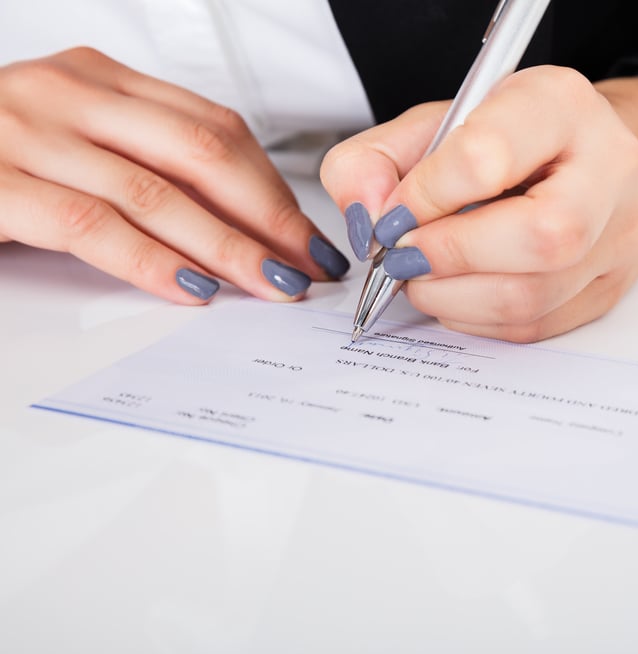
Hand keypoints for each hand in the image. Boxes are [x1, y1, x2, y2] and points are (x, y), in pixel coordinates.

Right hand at [0, 47, 348, 302]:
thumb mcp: (78, 142)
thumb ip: (147, 165)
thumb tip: (244, 225)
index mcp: (98, 78)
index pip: (216, 128)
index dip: (272, 187)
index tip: (309, 235)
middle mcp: (67, 93)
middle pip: (203, 153)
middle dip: (268, 217)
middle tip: (306, 266)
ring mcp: (26, 133)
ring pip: (158, 191)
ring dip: (228, 247)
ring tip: (270, 285)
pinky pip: (93, 225)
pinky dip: (152, 262)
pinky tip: (193, 290)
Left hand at [322, 66, 637, 341]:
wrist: (589, 161)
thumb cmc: (510, 141)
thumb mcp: (434, 125)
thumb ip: (377, 161)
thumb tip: (366, 217)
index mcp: (560, 105)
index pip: (488, 155)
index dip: (425, 195)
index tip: (394, 212)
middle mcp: (608, 167)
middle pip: (540, 236)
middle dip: (449, 256)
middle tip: (404, 255)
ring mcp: (618, 235)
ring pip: (533, 294)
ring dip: (454, 296)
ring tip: (422, 275)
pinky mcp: (608, 288)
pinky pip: (534, 326)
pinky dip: (477, 318)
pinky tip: (459, 291)